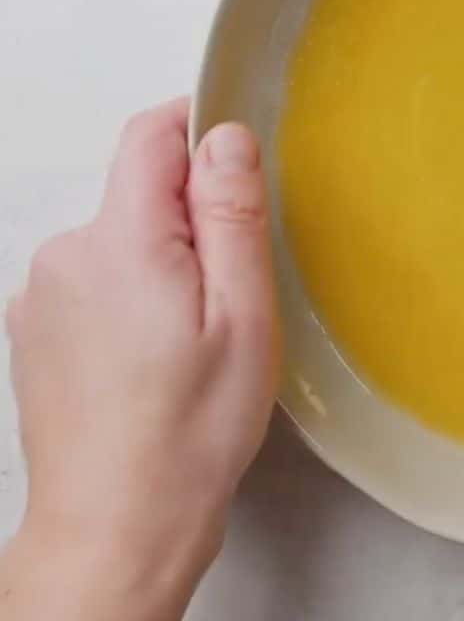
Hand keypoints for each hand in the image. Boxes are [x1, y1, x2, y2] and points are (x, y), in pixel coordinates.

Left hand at [1, 98, 279, 620]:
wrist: (116, 524)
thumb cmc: (188, 432)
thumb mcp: (242, 316)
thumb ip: (231, 215)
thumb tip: (225, 137)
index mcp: (122, 242)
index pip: (150, 134)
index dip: (199, 126)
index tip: (237, 160)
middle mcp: (65, 255)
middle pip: (137, 189)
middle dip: (191, 217)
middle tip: (233, 288)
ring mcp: (40, 294)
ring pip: (119, 237)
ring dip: (161, 261)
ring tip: (194, 335)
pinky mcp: (34, 327)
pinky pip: (93, 277)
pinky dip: (131, 294)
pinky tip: (156, 355)